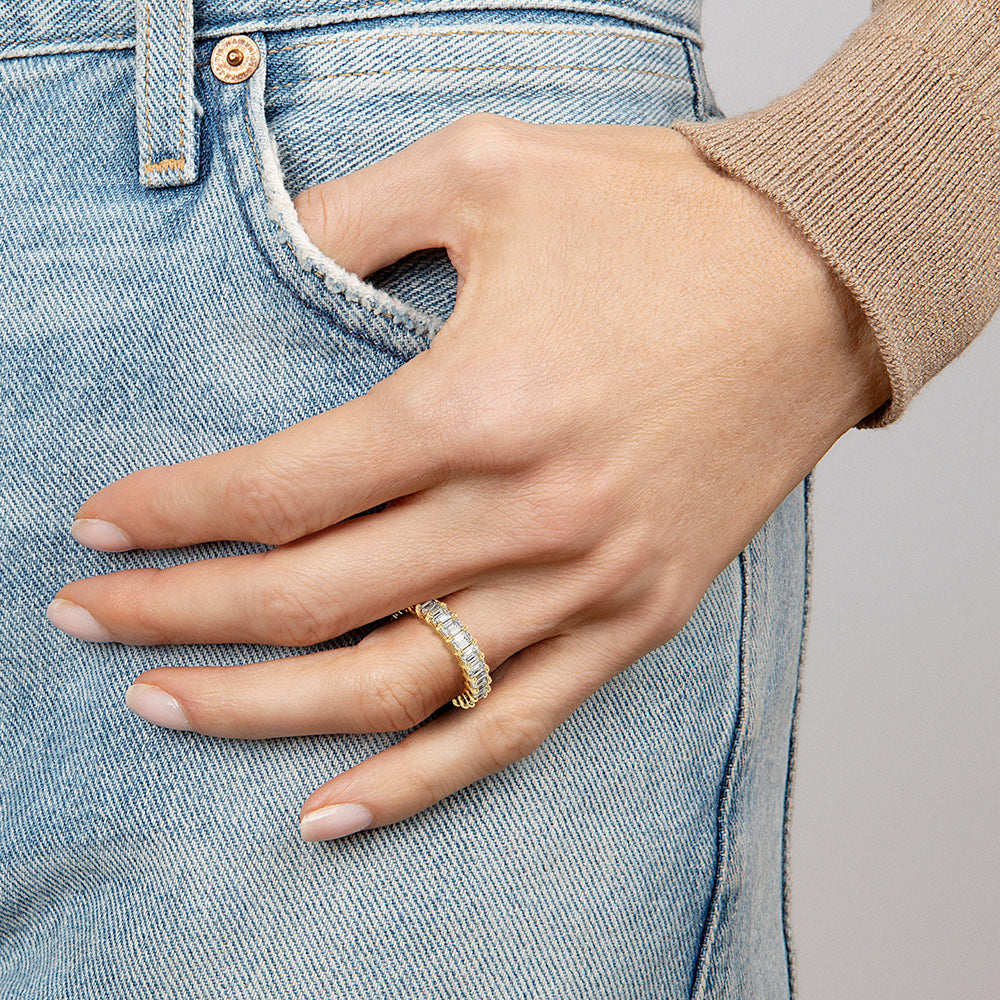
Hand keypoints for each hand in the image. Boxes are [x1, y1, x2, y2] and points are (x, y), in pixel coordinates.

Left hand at [47, 114, 889, 841]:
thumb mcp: (491, 166)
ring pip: (392, 686)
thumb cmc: (667, 217)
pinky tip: (329, 811)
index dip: (172, 515)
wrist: (823, 277)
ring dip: (261, 711)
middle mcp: (528, 512)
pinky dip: (415, 782)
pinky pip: (510, 727)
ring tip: (166, 707)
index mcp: (480, 400)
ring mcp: (588, 582)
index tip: (100, 526)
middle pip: (310, 600)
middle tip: (91, 619)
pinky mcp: (639, 616)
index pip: (280, 491)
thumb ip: (354, 215)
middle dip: (178, 617)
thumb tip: (263, 248)